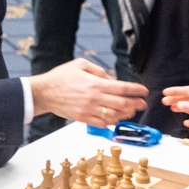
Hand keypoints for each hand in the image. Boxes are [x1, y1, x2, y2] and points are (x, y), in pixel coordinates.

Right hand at [28, 58, 147, 125]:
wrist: (45, 92)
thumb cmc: (61, 77)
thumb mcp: (80, 65)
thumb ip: (98, 71)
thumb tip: (111, 79)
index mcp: (95, 84)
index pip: (122, 87)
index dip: (135, 90)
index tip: (143, 91)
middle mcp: (94, 98)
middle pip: (122, 103)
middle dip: (135, 104)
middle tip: (142, 103)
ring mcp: (89, 110)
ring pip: (114, 115)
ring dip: (125, 114)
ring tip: (131, 111)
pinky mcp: (83, 118)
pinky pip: (102, 123)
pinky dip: (112, 121)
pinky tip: (116, 118)